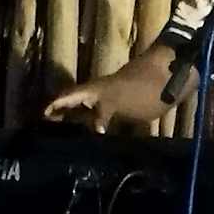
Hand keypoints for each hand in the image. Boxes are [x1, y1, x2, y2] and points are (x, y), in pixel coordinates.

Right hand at [43, 71, 160, 132]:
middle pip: (77, 105)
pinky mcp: (130, 108)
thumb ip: (101, 114)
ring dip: (81, 122)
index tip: (41, 117)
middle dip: (64, 116)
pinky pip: (108, 118)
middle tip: (51, 131)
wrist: (172, 74)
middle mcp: (100, 94)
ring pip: (91, 112)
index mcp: (94, 90)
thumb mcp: (116, 100)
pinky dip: (101, 127)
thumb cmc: (142, 85)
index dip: (54, 105)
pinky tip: (101, 138)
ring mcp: (115, 100)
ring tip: (71, 137)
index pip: (67, 97)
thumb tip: (93, 130)